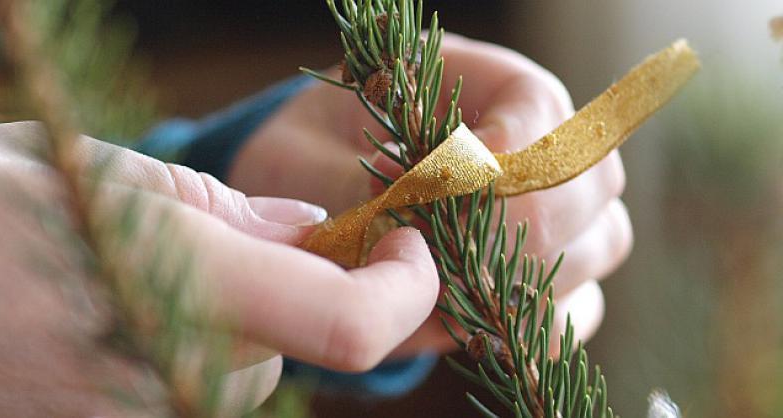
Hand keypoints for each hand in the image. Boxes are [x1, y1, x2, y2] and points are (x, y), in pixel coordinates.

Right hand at [0, 122, 438, 414]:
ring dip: (227, 321)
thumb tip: (310, 230)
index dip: (405, 288)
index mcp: (182, 287)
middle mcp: (170, 376)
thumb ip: (226, 211)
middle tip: (225, 234)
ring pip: (239, 374)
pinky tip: (114, 312)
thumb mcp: (107, 173)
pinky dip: (182, 349)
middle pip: (292, 349)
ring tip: (135, 269)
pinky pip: (186, 390)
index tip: (407, 243)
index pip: (350, 326)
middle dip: (287, 290)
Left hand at [229, 34, 632, 355]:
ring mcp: (556, 211)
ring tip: (443, 283)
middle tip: (438, 251)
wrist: (309, 198)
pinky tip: (470, 319)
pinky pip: (577, 305)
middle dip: (516, 226)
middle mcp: (539, 144)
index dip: (498, 158)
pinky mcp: (548, 273)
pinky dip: (532, 322)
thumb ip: (356, 185)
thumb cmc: (308, 160)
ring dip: (524, 277)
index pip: (539, 109)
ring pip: (602, 243)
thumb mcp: (305, 157)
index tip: (429, 188)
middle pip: (592, 179)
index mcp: (488, 86)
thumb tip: (417, 225)